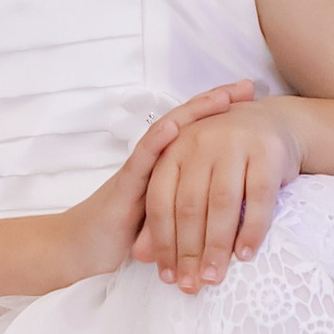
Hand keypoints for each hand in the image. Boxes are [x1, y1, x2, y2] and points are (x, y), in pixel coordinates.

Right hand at [63, 85, 261, 279]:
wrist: (82, 247)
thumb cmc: (126, 235)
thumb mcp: (168, 219)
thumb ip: (192, 210)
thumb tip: (235, 215)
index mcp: (167, 166)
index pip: (197, 131)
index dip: (222, 113)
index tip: (251, 95)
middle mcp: (154, 161)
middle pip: (188, 123)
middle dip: (217, 103)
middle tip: (246, 85)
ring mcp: (138, 169)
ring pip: (167, 133)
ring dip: (194, 113)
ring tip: (220, 97)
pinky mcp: (122, 186)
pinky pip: (141, 160)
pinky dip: (157, 141)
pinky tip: (173, 127)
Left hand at [140, 100, 300, 290]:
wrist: (271, 121)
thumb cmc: (223, 156)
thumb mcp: (189, 176)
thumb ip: (165, 212)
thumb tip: (141, 256)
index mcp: (174, 148)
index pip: (160, 201)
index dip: (162, 242)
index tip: (167, 276)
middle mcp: (200, 142)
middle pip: (189, 206)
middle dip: (188, 251)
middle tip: (190, 285)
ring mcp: (234, 144)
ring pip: (222, 204)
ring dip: (217, 246)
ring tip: (213, 277)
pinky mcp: (267, 152)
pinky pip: (258, 198)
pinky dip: (251, 230)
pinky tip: (245, 255)